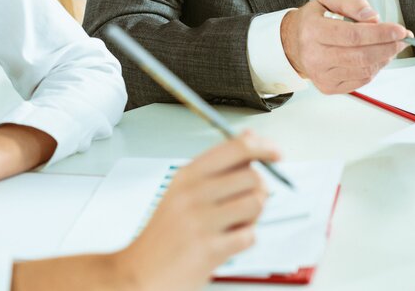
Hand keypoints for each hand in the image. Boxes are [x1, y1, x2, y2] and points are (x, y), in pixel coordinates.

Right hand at [115, 132, 279, 290]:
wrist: (139, 272)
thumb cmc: (163, 234)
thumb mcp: (181, 191)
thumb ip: (217, 168)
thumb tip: (249, 142)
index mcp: (187, 175)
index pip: (236, 148)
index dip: (263, 148)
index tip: (275, 153)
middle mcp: (194, 194)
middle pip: (252, 176)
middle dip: (259, 189)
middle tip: (248, 200)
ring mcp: (201, 221)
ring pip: (255, 204)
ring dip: (254, 216)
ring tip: (236, 222)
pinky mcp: (210, 249)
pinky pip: (249, 236)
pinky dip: (245, 239)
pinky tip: (228, 240)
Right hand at [280, 0, 411, 93]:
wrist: (293, 43)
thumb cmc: (314, 20)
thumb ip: (353, 3)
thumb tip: (373, 18)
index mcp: (313, 31)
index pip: (353, 35)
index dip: (381, 34)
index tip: (400, 30)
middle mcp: (314, 56)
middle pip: (361, 56)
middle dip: (388, 47)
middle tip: (402, 39)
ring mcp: (321, 75)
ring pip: (364, 70)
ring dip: (384, 58)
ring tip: (389, 46)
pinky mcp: (328, 87)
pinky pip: (360, 80)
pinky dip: (374, 68)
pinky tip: (375, 57)